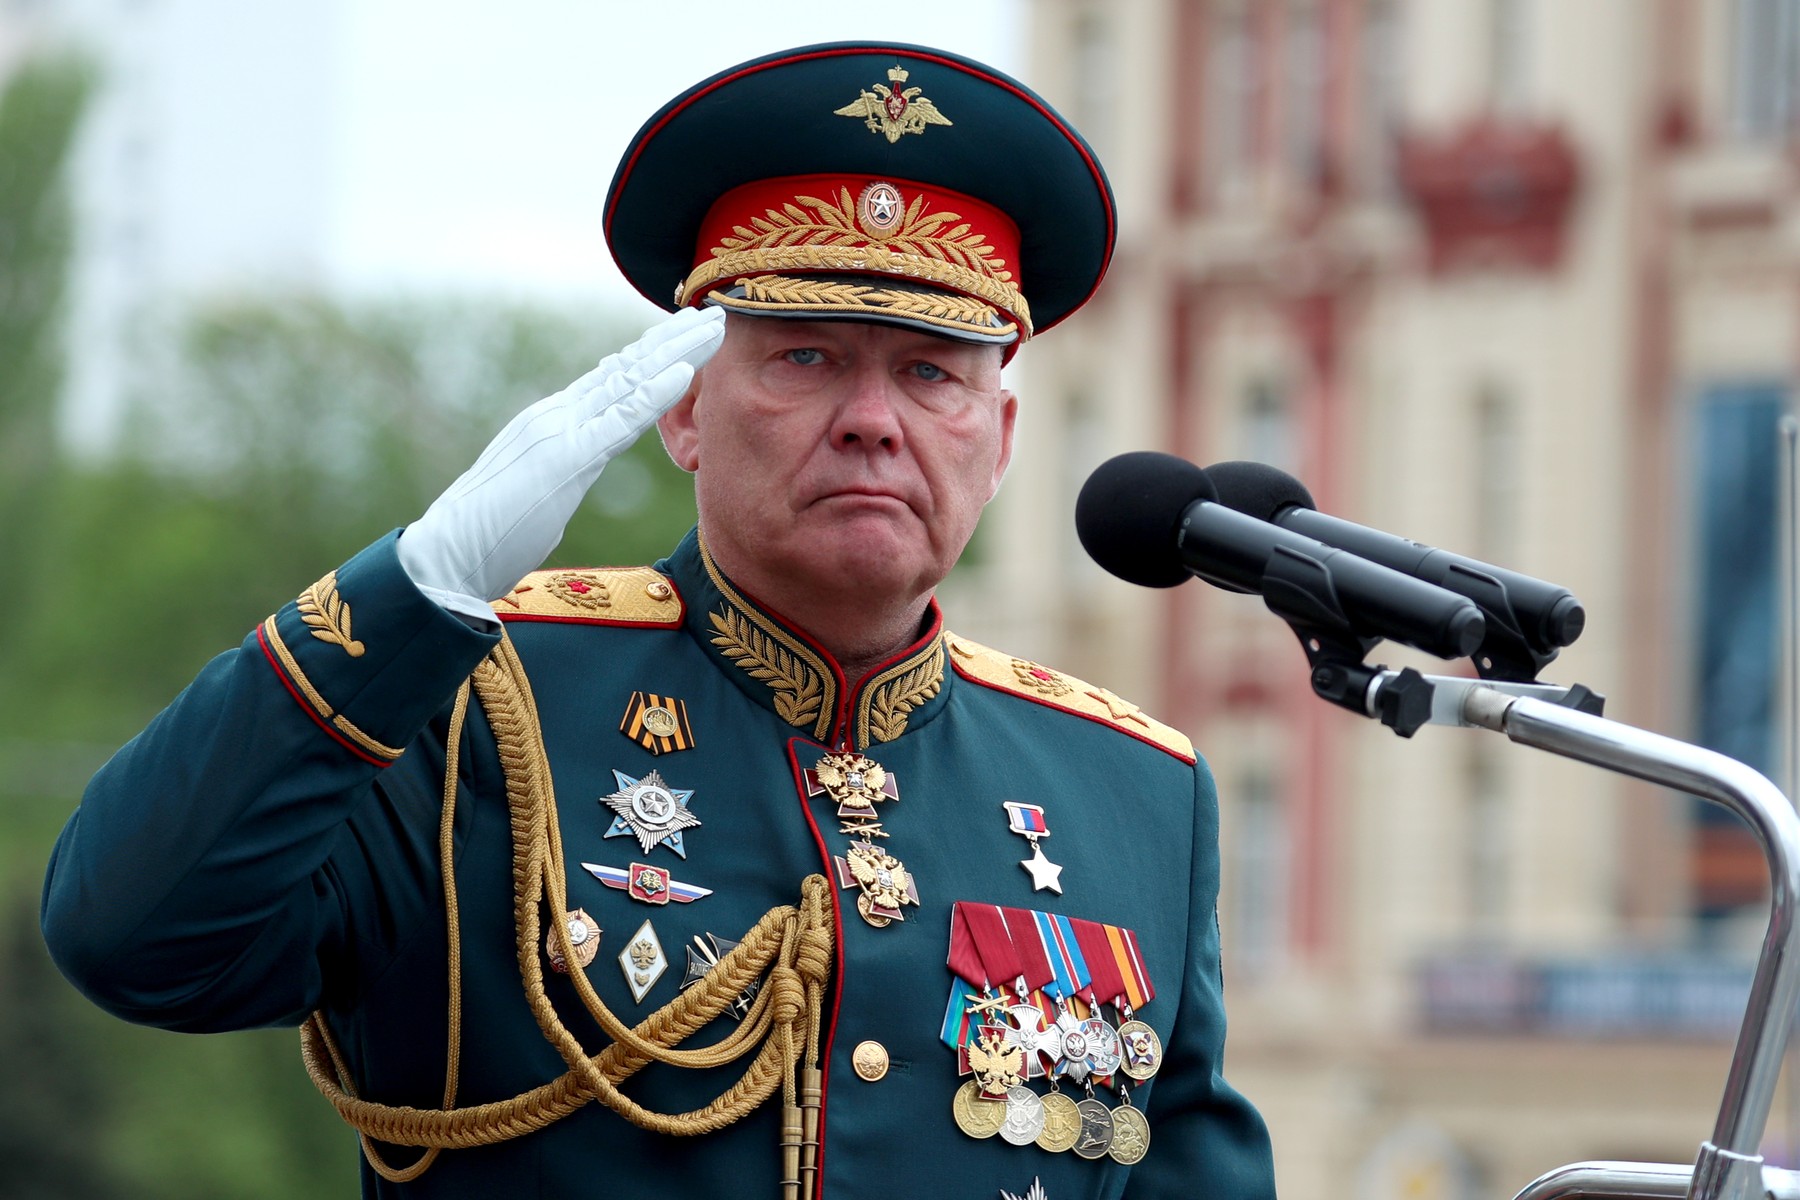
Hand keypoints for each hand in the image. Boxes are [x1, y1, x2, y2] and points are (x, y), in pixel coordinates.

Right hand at [398, 305, 725, 616]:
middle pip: (627, 367)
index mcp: (554, 422)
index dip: (652, 355)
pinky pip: (621, 419)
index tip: (685, 336)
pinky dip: (655, 393)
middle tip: (714, 314)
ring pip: (630, 379)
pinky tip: (685, 372)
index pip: (612, 379)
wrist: (449, 550)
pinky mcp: (568, 456)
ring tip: (712, 326)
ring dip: (677, 351)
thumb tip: (575, 467)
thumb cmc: (491, 532)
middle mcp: (559, 414)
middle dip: (673, 340)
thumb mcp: (540, 490)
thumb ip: (562, 468)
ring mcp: (563, 430)